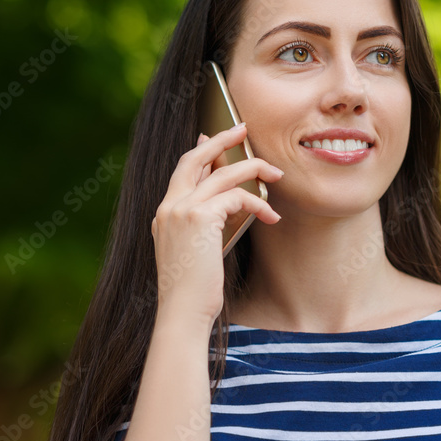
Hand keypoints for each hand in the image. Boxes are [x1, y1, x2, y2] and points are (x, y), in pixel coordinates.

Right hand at [151, 124, 282, 329]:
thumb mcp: (195, 253)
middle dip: (221, 139)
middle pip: (195, 157)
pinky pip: (237, 197)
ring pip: (223, 173)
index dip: (200, 150)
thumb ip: (204, 226)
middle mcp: (168, 206)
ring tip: (276, 174)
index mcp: (164, 213)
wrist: (182, 312)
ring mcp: (181, 210)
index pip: (182, 170)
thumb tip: (230, 208)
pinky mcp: (200, 218)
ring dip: (255, 169)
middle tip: (243, 128)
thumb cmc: (192, 291)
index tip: (212, 137)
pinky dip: (258, 204)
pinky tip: (271, 216)